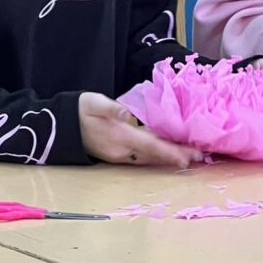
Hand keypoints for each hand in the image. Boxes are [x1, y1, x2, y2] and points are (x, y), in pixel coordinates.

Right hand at [78, 92, 203, 167]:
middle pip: (153, 156)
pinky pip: (142, 156)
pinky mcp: (117, 154)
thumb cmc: (80, 110)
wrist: (61, 126)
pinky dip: (157, 155)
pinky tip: (169, 152)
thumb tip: (126, 113)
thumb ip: (111, 109)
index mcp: (119, 137)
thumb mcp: (93, 103)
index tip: (187, 156)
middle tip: (200, 157)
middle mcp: (121, 151)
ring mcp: (119, 155)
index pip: (149, 146)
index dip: (169, 152)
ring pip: (149, 158)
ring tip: (190, 157)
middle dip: (176, 156)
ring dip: (169, 158)